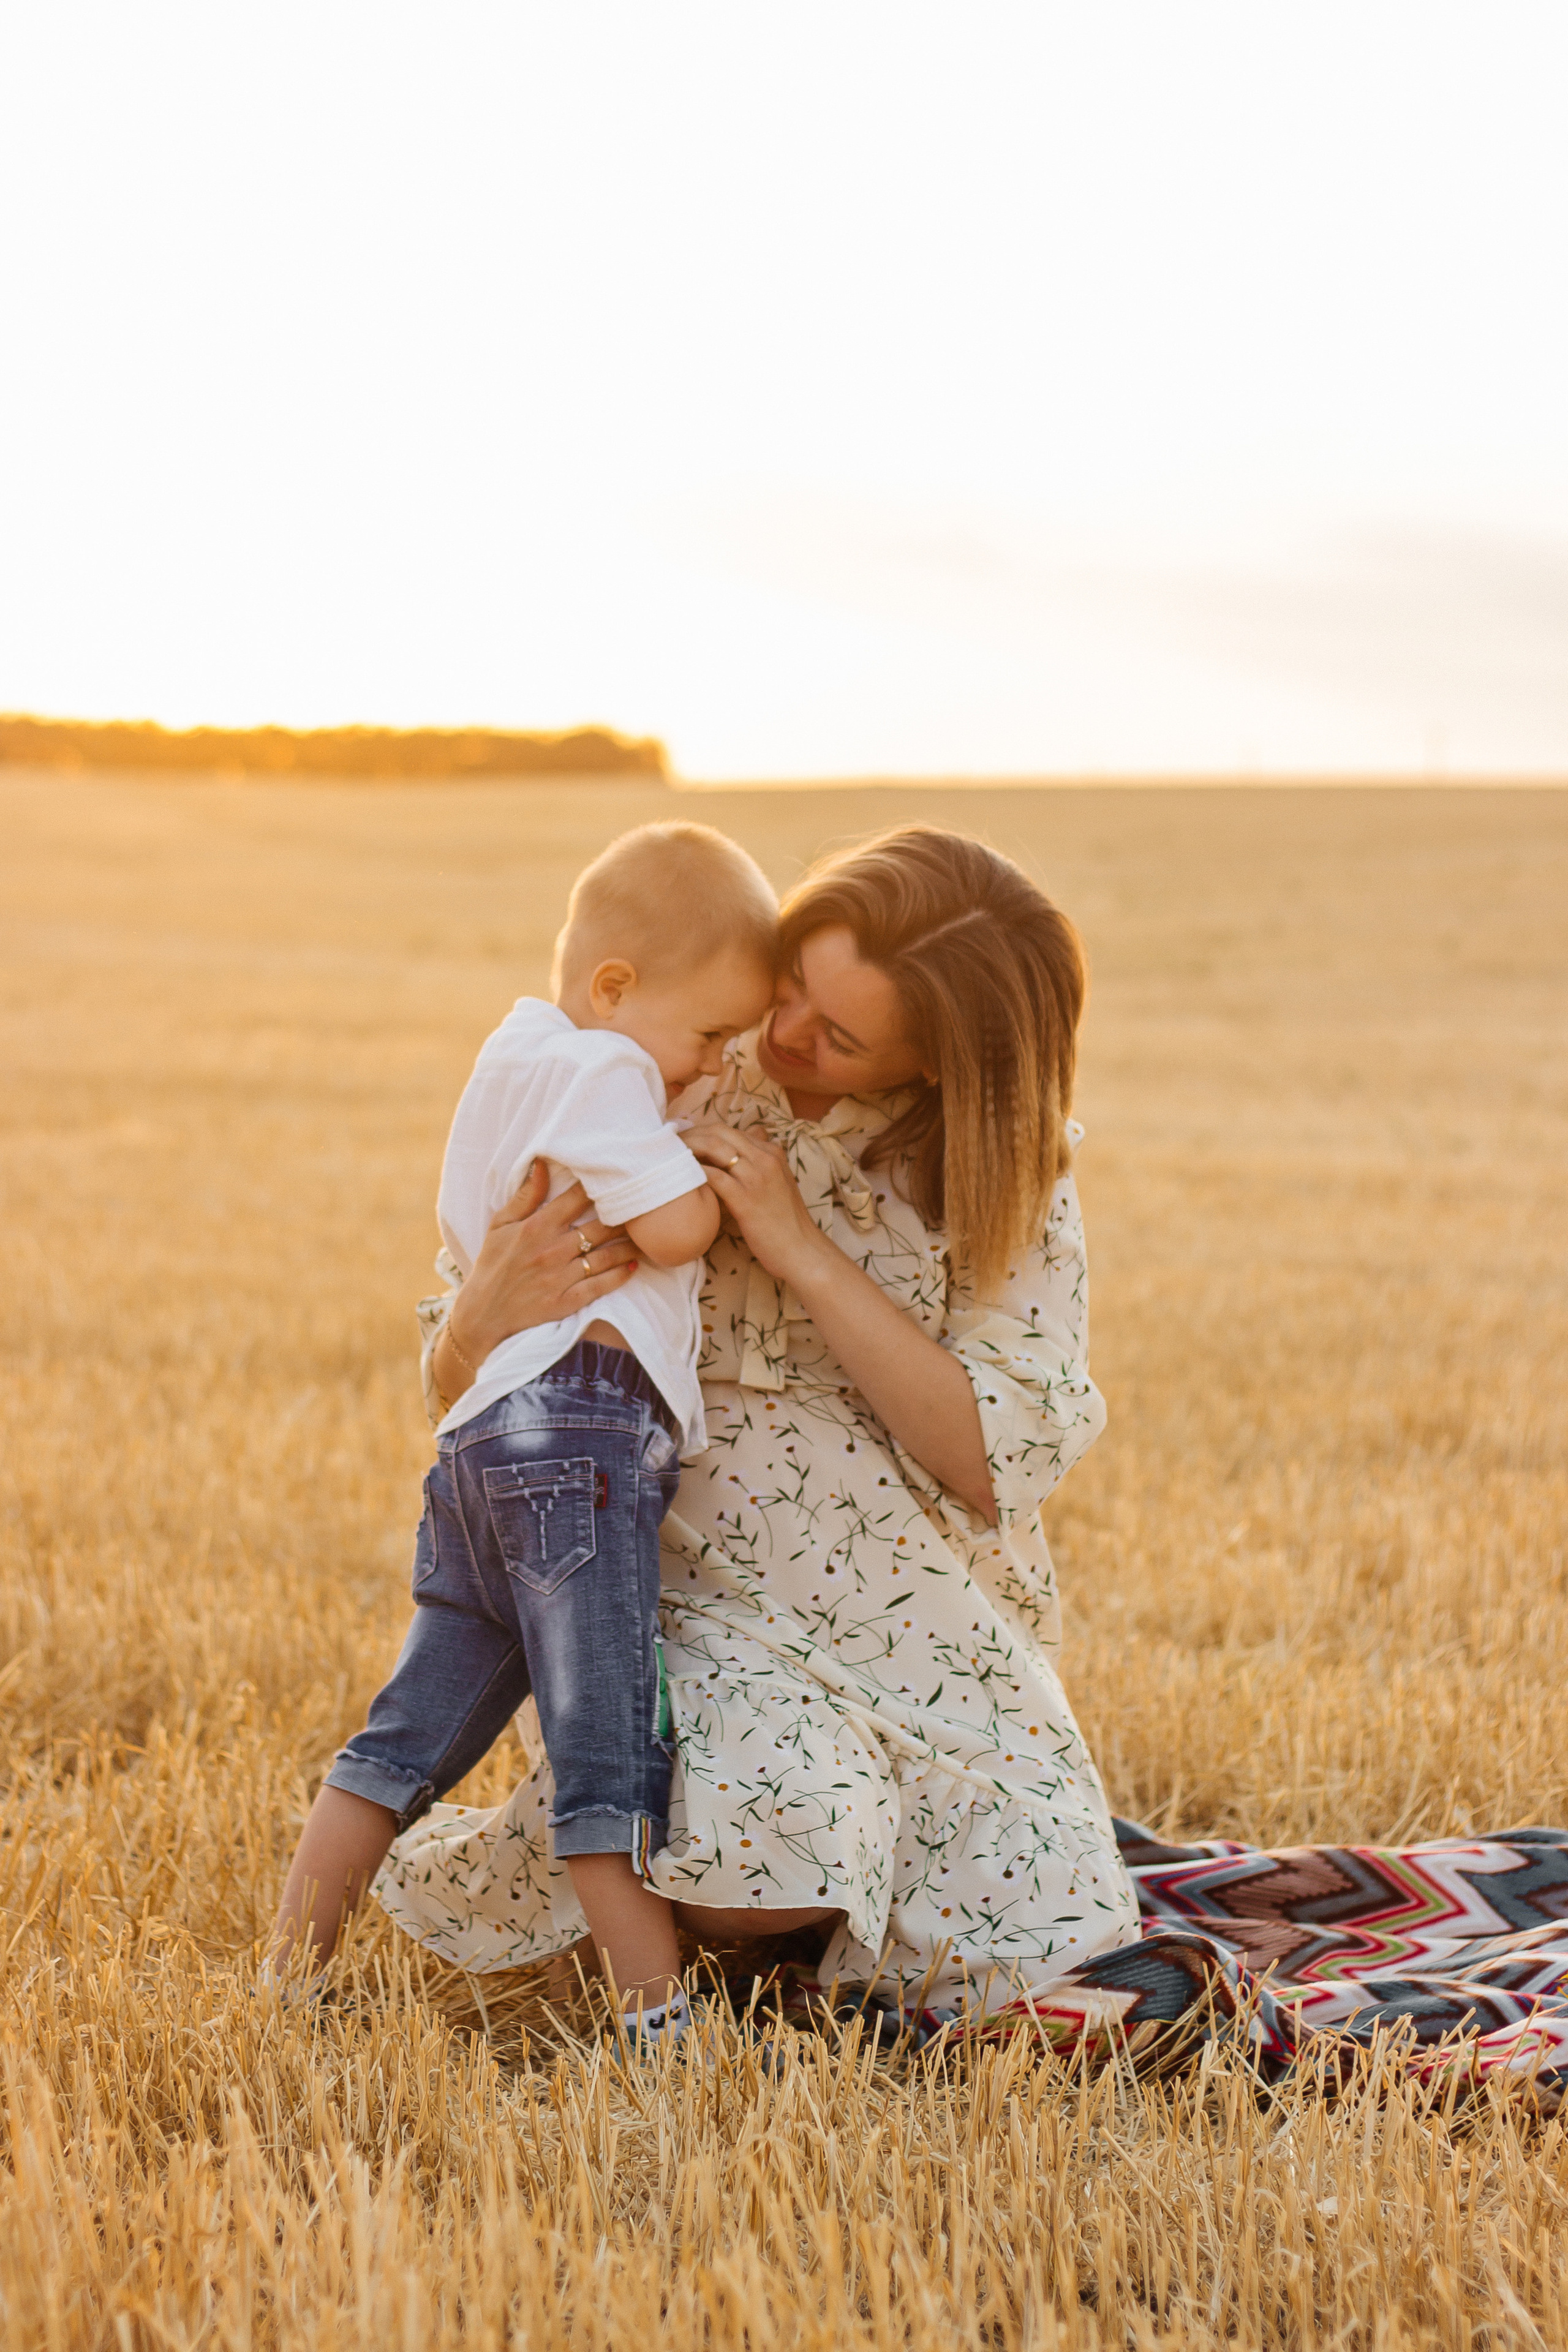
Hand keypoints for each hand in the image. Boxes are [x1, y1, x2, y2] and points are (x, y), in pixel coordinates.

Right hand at [448, 1162, 635, 1364]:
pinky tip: (633, 1266)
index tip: (617, 1177)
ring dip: (629, 1245)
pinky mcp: (567, 1301)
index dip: (599, 1186)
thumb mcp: (500, 1225)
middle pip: (600, 1226)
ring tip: (646, 1236)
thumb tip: (542, 1163)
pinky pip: (601, 1285)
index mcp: (536, 1227)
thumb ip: (525, 1196)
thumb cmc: (492, 1265)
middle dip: (624, 1215)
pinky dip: (620, 1275)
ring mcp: (561, 1277)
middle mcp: (552, 1250)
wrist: (483, 1315)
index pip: (576, 1198)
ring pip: (607, 1256)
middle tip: (644, 1207)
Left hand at [682, 1123, 833, 1291]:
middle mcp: (765, 1158)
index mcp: (772, 1152)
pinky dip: (694, 1173)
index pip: (730, 1130)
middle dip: (692, 1136)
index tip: (683, 1141)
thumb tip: (746, 1146)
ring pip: (715, 1149)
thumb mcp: (777, 1184)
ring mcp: (756, 1177)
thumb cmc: (785, 1221)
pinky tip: (679, 1179)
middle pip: (720, 1133)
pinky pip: (714, 1177)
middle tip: (670, 1147)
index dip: (702, 1133)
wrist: (801, 1249)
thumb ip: (760, 1164)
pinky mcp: (746, 1199)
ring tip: (668, 1159)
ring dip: (689, 1151)